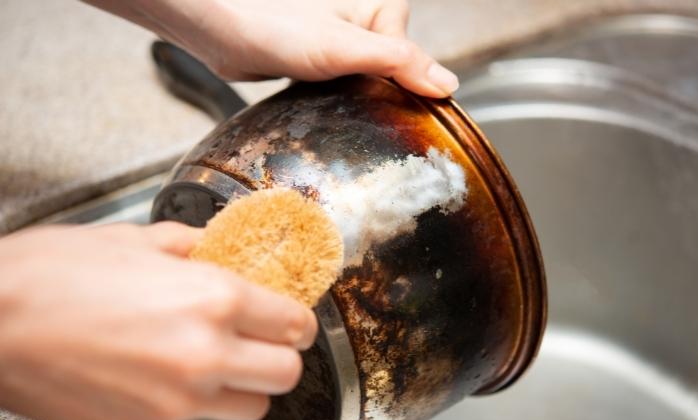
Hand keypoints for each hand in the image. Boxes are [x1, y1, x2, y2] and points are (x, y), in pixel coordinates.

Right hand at [0, 223, 316, 419]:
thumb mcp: (135, 240)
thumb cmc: (53, 273)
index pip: (295, 324)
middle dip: (281, 355)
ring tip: (217, 361)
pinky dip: (194, 404)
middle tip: (261, 339)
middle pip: (287, 373)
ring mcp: (176, 402)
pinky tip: (164, 377)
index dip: (299, 320)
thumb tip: (224, 249)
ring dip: (245, 385)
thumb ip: (195, 247)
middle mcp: (205, 355)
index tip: (291, 318)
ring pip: (252, 407)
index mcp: (212, 299)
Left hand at [84, 0, 458, 97]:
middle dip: (378, 93)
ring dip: (359, 100)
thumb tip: (446, 85)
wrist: (224, 35)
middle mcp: (366, 24)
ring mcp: (345, 45)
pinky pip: (350, 89)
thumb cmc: (276, 29)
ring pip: (373, 84)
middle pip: (395, 74)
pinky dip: (343, 102)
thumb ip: (399, 63)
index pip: (416, 57)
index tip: (381, 94)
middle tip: (348, 95)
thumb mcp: (346, 49)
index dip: (403, 81)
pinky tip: (328, 105)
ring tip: (334, 99)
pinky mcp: (325, 65)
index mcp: (381, 9)